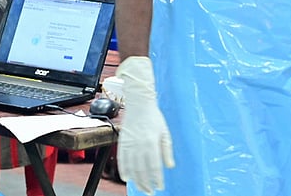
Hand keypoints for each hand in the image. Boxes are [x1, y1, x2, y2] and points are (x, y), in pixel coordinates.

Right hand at [117, 56, 173, 194]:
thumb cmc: (154, 117)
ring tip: (140, 188)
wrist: (139, 103)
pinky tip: (126, 177)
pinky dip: (123, 169)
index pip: (154, 167)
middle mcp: (139, 145)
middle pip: (141, 170)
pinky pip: (121, 158)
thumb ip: (167, 150)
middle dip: (146, 183)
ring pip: (131, 166)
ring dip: (136, 179)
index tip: (160, 186)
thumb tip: (169, 165)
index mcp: (151, 143)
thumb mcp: (165, 133)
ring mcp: (129, 144)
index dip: (157, 179)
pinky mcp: (122, 141)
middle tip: (150, 192)